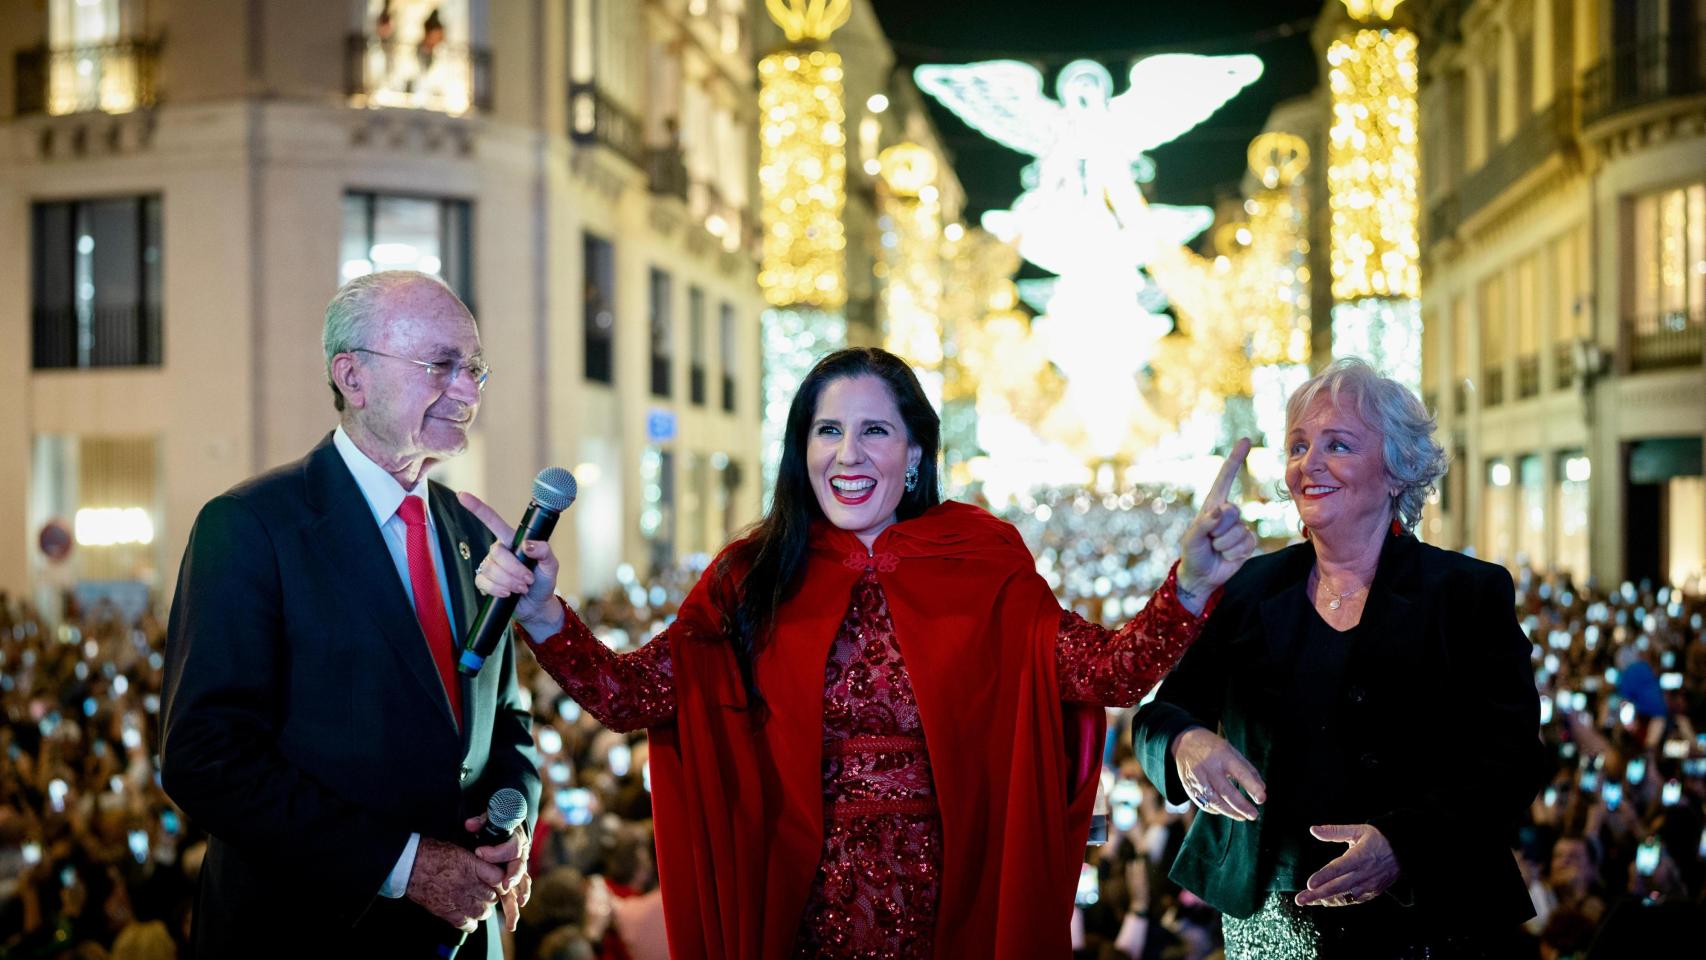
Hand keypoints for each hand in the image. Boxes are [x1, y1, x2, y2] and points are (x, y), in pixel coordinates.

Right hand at [405, 837, 504, 932]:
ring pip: (483, 912)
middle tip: (485, 892)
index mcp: (472, 865)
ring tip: (476, 903)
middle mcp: (467, 884)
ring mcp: (457, 900)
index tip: (498, 881)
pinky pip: (467, 925)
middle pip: (492, 897)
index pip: (499, 879)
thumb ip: (477, 861)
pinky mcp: (447, 913)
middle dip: (491, 895)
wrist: (409, 864)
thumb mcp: (459, 849)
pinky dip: (470, 922)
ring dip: (482, 909)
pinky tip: (467, 915)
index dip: (501, 881)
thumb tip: (490, 866)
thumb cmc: (432, 853)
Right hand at [459, 492, 563, 636]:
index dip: (476, 508)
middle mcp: (499, 551)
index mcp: (513, 540)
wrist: (538, 603)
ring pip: (491, 570)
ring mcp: (491, 566)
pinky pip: (484, 582)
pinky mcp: (485, 581)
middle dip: (514, 569)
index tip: (462, 496)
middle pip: (496, 554)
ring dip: (509, 581)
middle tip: (528, 579)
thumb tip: (527, 546)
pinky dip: (498, 589)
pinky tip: (508, 593)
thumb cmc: (544, 580)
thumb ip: (544, 551)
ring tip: (522, 587)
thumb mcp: (551, 564)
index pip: (492, 521)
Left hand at [465, 812, 531, 932]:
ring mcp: (519, 866)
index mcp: (515, 838)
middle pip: (520, 865)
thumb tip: (470, 825)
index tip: (479, 852)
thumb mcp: (488, 819)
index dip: (496, 852)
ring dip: (521, 892)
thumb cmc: (495, 825)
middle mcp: (521, 853)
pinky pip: (520, 888)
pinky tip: (515, 911)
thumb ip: (480, 822)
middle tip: (506, 884)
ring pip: (523, 880)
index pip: (510, 847)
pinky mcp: (516, 876)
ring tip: (518, 904)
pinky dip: (518, 898)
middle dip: (513, 875)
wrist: (507, 829)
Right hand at [1170, 726, 1265, 820]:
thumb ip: (1248, 770)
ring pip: (1214, 801)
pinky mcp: (1189, 787)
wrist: (1184, 743)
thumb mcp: (1232, 751)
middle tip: (1254, 815)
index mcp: (1222, 756)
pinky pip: (1204, 803)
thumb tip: (1262, 789)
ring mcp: (1197, 778)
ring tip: (1243, 817)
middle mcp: (1209, 767)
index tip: (1262, 799)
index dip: (1252, 787)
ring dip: (1230, 812)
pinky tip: (1226, 811)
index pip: (1240, 773)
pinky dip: (1217, 810)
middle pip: (1226, 791)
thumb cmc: (1214, 748)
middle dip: (1241, 806)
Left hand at [1177, 438, 1256, 605]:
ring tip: (1215, 548)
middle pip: (1233, 511)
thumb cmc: (1193, 553)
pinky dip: (1234, 552)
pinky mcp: (1247, 542)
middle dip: (1219, 529)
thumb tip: (1220, 512)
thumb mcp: (1192, 538)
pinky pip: (1247, 543)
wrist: (1202, 576)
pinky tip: (1226, 555)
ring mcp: (1239, 527)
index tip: (1245, 440)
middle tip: (1209, 540)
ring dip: (1224, 544)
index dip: (1235, 459)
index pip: (1225, 478)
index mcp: (1213, 505)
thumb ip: (1204, 524)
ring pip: (1239, 531)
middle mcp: (1228, 513)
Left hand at [1295, 824, 1399, 906]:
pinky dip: (1339, 902)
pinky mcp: (1372, 892)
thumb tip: (1313, 830)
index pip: (1338, 868)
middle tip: (1300, 899)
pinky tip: (1325, 902)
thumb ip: (1334, 831)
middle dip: (1317, 895)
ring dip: (1325, 900)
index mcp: (1360, 856)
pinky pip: (1353, 900)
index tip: (1309, 884)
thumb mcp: (1358, 830)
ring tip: (1308, 902)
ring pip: (1345, 897)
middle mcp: (1364, 873)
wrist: (1404, 853)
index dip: (1323, 876)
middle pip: (1338, 887)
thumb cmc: (1378, 839)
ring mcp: (1369, 885)